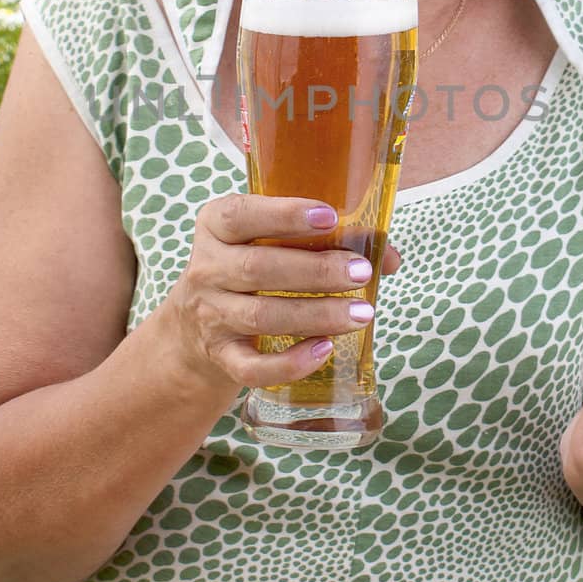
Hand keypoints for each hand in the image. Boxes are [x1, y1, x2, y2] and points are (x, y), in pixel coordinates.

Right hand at [164, 193, 398, 389]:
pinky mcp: (220, 356)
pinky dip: (290, 363)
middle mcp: (206, 269)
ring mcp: (210, 315)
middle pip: (257, 269)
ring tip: (361, 313)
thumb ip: (323, 240)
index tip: (329, 217)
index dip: (284, 215)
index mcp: (215, 227)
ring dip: (316, 315)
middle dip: (316, 271)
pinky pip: (252, 367)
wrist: (194, 328)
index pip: (240, 215)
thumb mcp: (268, 243)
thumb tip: (388, 256)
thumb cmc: (249, 270)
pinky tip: (324, 349)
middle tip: (361, 272)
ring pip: (261, 317)